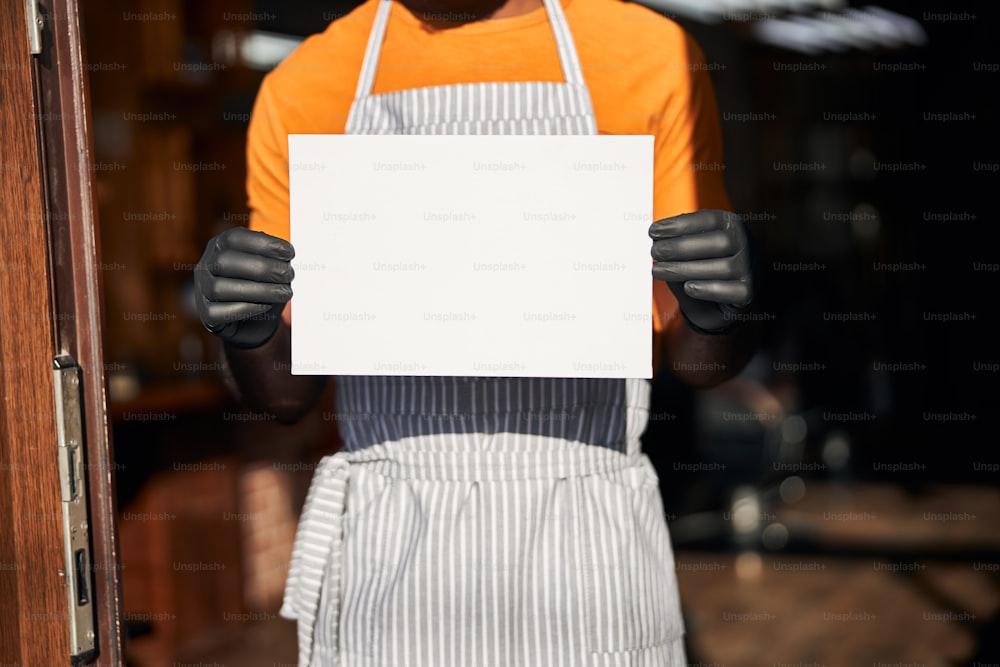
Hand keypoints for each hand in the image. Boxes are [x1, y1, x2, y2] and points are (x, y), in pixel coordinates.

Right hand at [194, 227, 294, 348]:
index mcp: (219, 247)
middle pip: (224, 261)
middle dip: (262, 267)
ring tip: (284, 292)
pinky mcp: (206, 316)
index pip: (233, 238)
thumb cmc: (263, 289)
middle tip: (288, 275)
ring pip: (220, 288)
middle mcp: (206, 266)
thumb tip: (284, 258)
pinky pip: (220, 312)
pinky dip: (246, 308)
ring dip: (259, 290)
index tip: (289, 253)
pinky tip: (266, 306)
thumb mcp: (271, 270)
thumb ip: (274, 260)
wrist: (255, 324)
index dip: (262, 243)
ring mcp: (202, 291)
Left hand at [650, 210, 751, 332]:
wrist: (721, 298)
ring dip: (684, 269)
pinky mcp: (746, 292)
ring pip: (722, 267)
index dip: (681, 224)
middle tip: (655, 252)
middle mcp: (745, 244)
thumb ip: (679, 239)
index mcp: (731, 225)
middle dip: (682, 247)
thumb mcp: (692, 247)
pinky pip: (728, 290)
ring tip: (658, 270)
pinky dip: (706, 288)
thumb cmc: (703, 265)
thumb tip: (657, 237)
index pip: (710, 219)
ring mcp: (748, 268)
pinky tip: (688, 287)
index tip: (654, 231)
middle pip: (719, 242)